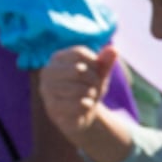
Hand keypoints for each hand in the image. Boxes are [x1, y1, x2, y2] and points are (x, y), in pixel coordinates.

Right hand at [37, 45, 139, 161]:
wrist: (82, 111)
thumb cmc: (89, 86)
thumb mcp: (100, 72)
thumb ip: (106, 61)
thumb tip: (114, 49)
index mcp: (58, 58)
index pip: (79, 53)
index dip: (95, 63)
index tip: (97, 71)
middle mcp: (48, 71)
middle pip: (79, 70)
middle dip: (94, 80)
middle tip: (94, 87)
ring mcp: (47, 89)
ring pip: (78, 89)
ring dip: (91, 94)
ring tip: (89, 96)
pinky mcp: (52, 107)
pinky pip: (77, 104)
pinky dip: (88, 105)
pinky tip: (85, 106)